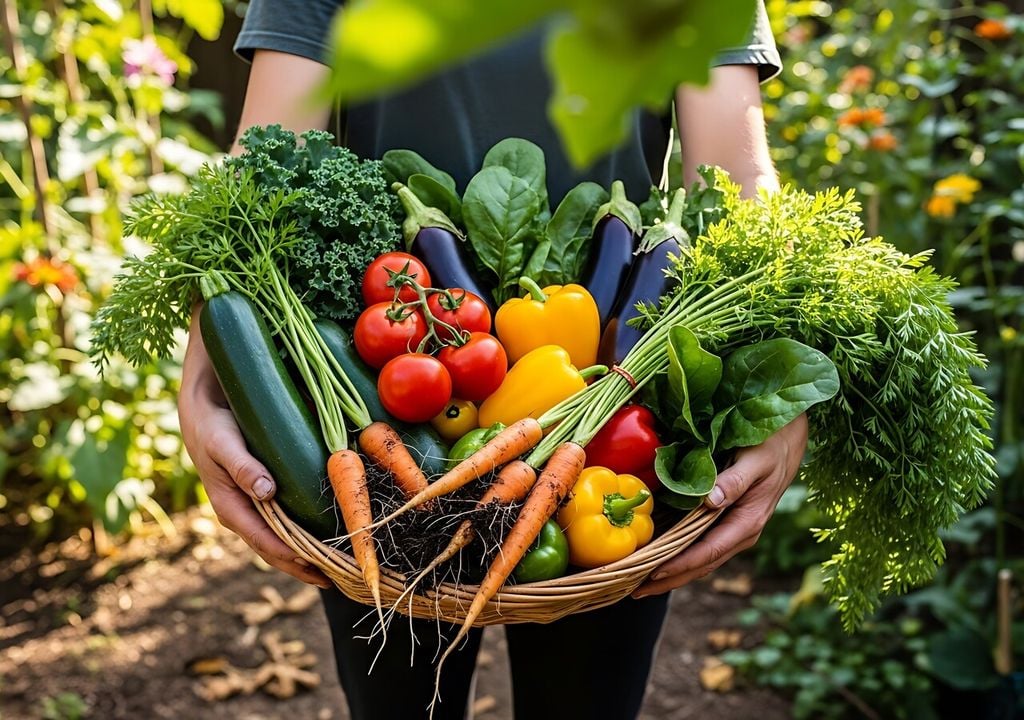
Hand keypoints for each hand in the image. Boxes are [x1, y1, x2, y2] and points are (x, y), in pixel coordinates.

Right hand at [179, 310, 331, 588]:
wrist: (205, 391)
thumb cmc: (210, 417)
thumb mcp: (221, 439)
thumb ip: (241, 465)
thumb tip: (265, 494)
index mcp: (231, 507)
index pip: (269, 547)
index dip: (298, 564)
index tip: (328, 575)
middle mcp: (247, 508)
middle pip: (282, 549)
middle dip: (313, 566)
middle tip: (350, 576)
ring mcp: (258, 498)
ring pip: (290, 534)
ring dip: (316, 550)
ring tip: (350, 560)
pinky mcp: (269, 483)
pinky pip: (293, 512)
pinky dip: (313, 524)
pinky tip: (338, 525)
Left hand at [632, 413, 807, 597]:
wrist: (788, 442)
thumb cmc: (771, 447)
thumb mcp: (755, 460)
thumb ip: (734, 481)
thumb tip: (711, 501)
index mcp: (748, 522)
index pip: (708, 552)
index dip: (680, 565)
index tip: (653, 575)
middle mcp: (741, 533)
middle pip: (701, 565)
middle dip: (669, 580)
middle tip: (635, 591)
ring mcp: (734, 531)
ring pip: (700, 559)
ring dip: (672, 572)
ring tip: (640, 581)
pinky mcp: (727, 523)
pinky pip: (701, 546)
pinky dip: (679, 555)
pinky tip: (658, 557)